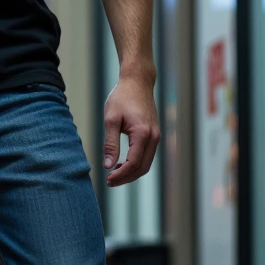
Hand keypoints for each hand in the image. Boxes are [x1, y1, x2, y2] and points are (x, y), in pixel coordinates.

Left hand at [104, 71, 159, 186]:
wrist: (137, 82)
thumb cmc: (122, 97)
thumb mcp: (111, 119)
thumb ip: (110, 144)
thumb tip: (107, 165)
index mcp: (143, 134)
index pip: (133, 163)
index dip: (121, 175)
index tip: (107, 179)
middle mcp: (154, 137)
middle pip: (142, 168)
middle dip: (126, 178)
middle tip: (109, 181)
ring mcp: (156, 136)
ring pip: (146, 164)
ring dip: (131, 172)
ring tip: (114, 174)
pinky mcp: (154, 135)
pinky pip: (147, 155)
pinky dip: (136, 164)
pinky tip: (121, 163)